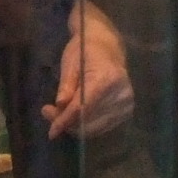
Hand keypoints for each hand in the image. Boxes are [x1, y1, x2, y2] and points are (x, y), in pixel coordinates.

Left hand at [44, 0, 132, 139]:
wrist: (107, 46)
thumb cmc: (85, 50)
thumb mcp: (69, 64)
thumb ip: (65, 88)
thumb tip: (59, 108)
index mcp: (106, 78)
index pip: (83, 107)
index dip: (65, 121)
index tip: (51, 132)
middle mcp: (120, 93)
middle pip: (90, 120)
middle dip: (68, 124)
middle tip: (49, 114)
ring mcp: (126, 103)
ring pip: (96, 128)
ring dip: (76, 126)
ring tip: (60, 114)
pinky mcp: (127, 110)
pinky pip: (104, 126)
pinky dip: (88, 126)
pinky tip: (77, 116)